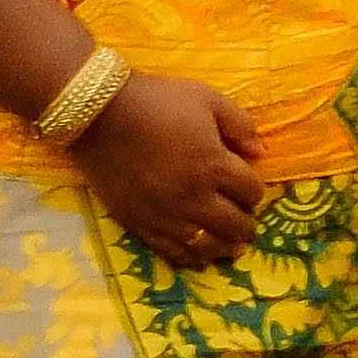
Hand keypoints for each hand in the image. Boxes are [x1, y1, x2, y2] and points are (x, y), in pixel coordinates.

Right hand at [66, 65, 267, 269]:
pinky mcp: (137, 222)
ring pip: (205, 246)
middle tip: (247, 223)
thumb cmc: (157, 101)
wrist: (97, 113)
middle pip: (234, 225)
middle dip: (247, 225)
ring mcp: (163, 214)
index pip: (251, 192)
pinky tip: (199, 255)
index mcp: (214, 165)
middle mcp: (192, 196)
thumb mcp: (209, 100)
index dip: (255, 191)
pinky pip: (170, 251)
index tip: (249, 188)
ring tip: (231, 246)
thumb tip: (261, 152)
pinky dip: (190, 257)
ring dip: (224, 247)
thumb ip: (241, 126)